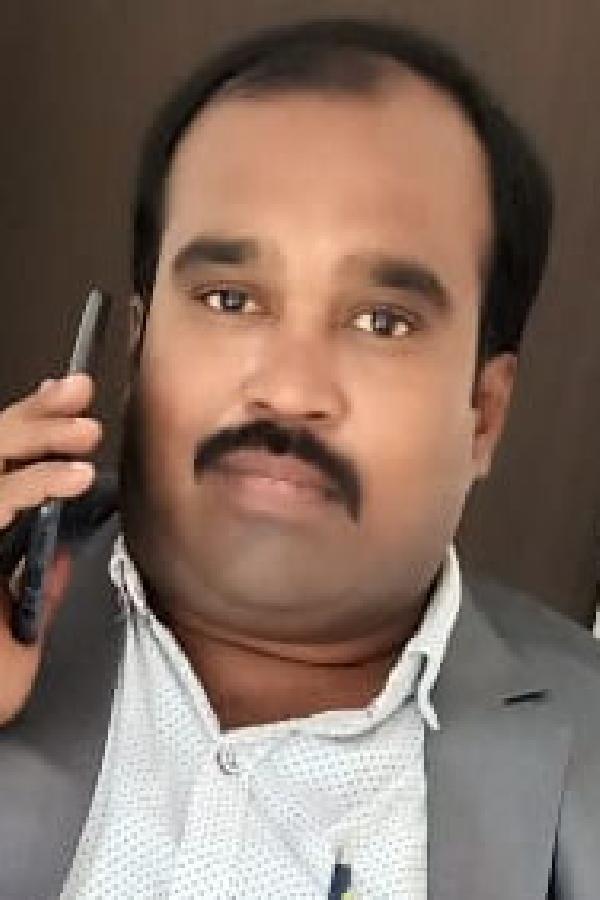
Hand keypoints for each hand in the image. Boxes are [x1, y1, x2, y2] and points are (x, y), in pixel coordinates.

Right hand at [0, 374, 101, 724]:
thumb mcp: (21, 629)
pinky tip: (74, 478)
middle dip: (35, 414)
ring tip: (89, 429)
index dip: (30, 427)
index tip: (70, 405)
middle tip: (80, 390)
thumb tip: (63, 550)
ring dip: (38, 436)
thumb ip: (39, 584)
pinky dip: (34, 484)